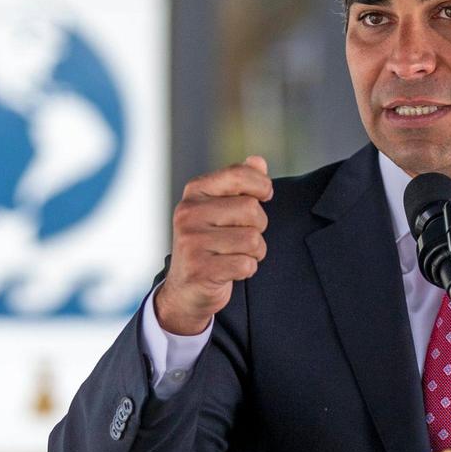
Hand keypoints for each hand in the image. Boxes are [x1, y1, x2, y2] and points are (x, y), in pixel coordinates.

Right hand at [154, 156, 272, 334]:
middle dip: (259, 227)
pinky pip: (246, 265)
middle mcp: (188, 213)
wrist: (185, 291)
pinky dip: (247, 270)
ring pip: (253, 239)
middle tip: (244, 237)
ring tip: (236, 255)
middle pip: (251, 209)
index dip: (261, 185)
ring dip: (254, 252)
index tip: (265, 196)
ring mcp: (191, 241)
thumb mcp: (221, 210)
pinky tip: (231, 271)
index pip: (239, 175)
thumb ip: (240, 183)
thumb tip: (258, 161)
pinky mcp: (199, 269)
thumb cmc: (210, 244)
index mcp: (195, 192)